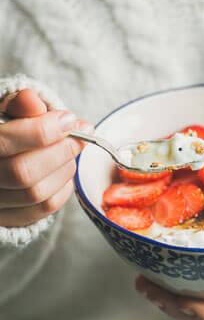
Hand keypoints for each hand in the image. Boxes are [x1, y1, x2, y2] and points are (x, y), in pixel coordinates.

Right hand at [0, 89, 92, 226]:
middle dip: (61, 151)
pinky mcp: (10, 219)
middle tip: (80, 137)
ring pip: (36, 193)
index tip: (70, 120)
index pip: (5, 141)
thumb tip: (33, 100)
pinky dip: (63, 188)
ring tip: (69, 153)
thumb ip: (19, 107)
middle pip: (23, 172)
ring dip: (64, 169)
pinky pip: (44, 208)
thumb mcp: (7, 115)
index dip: (42, 130)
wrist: (0, 160)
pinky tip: (63, 171)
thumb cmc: (7, 134)